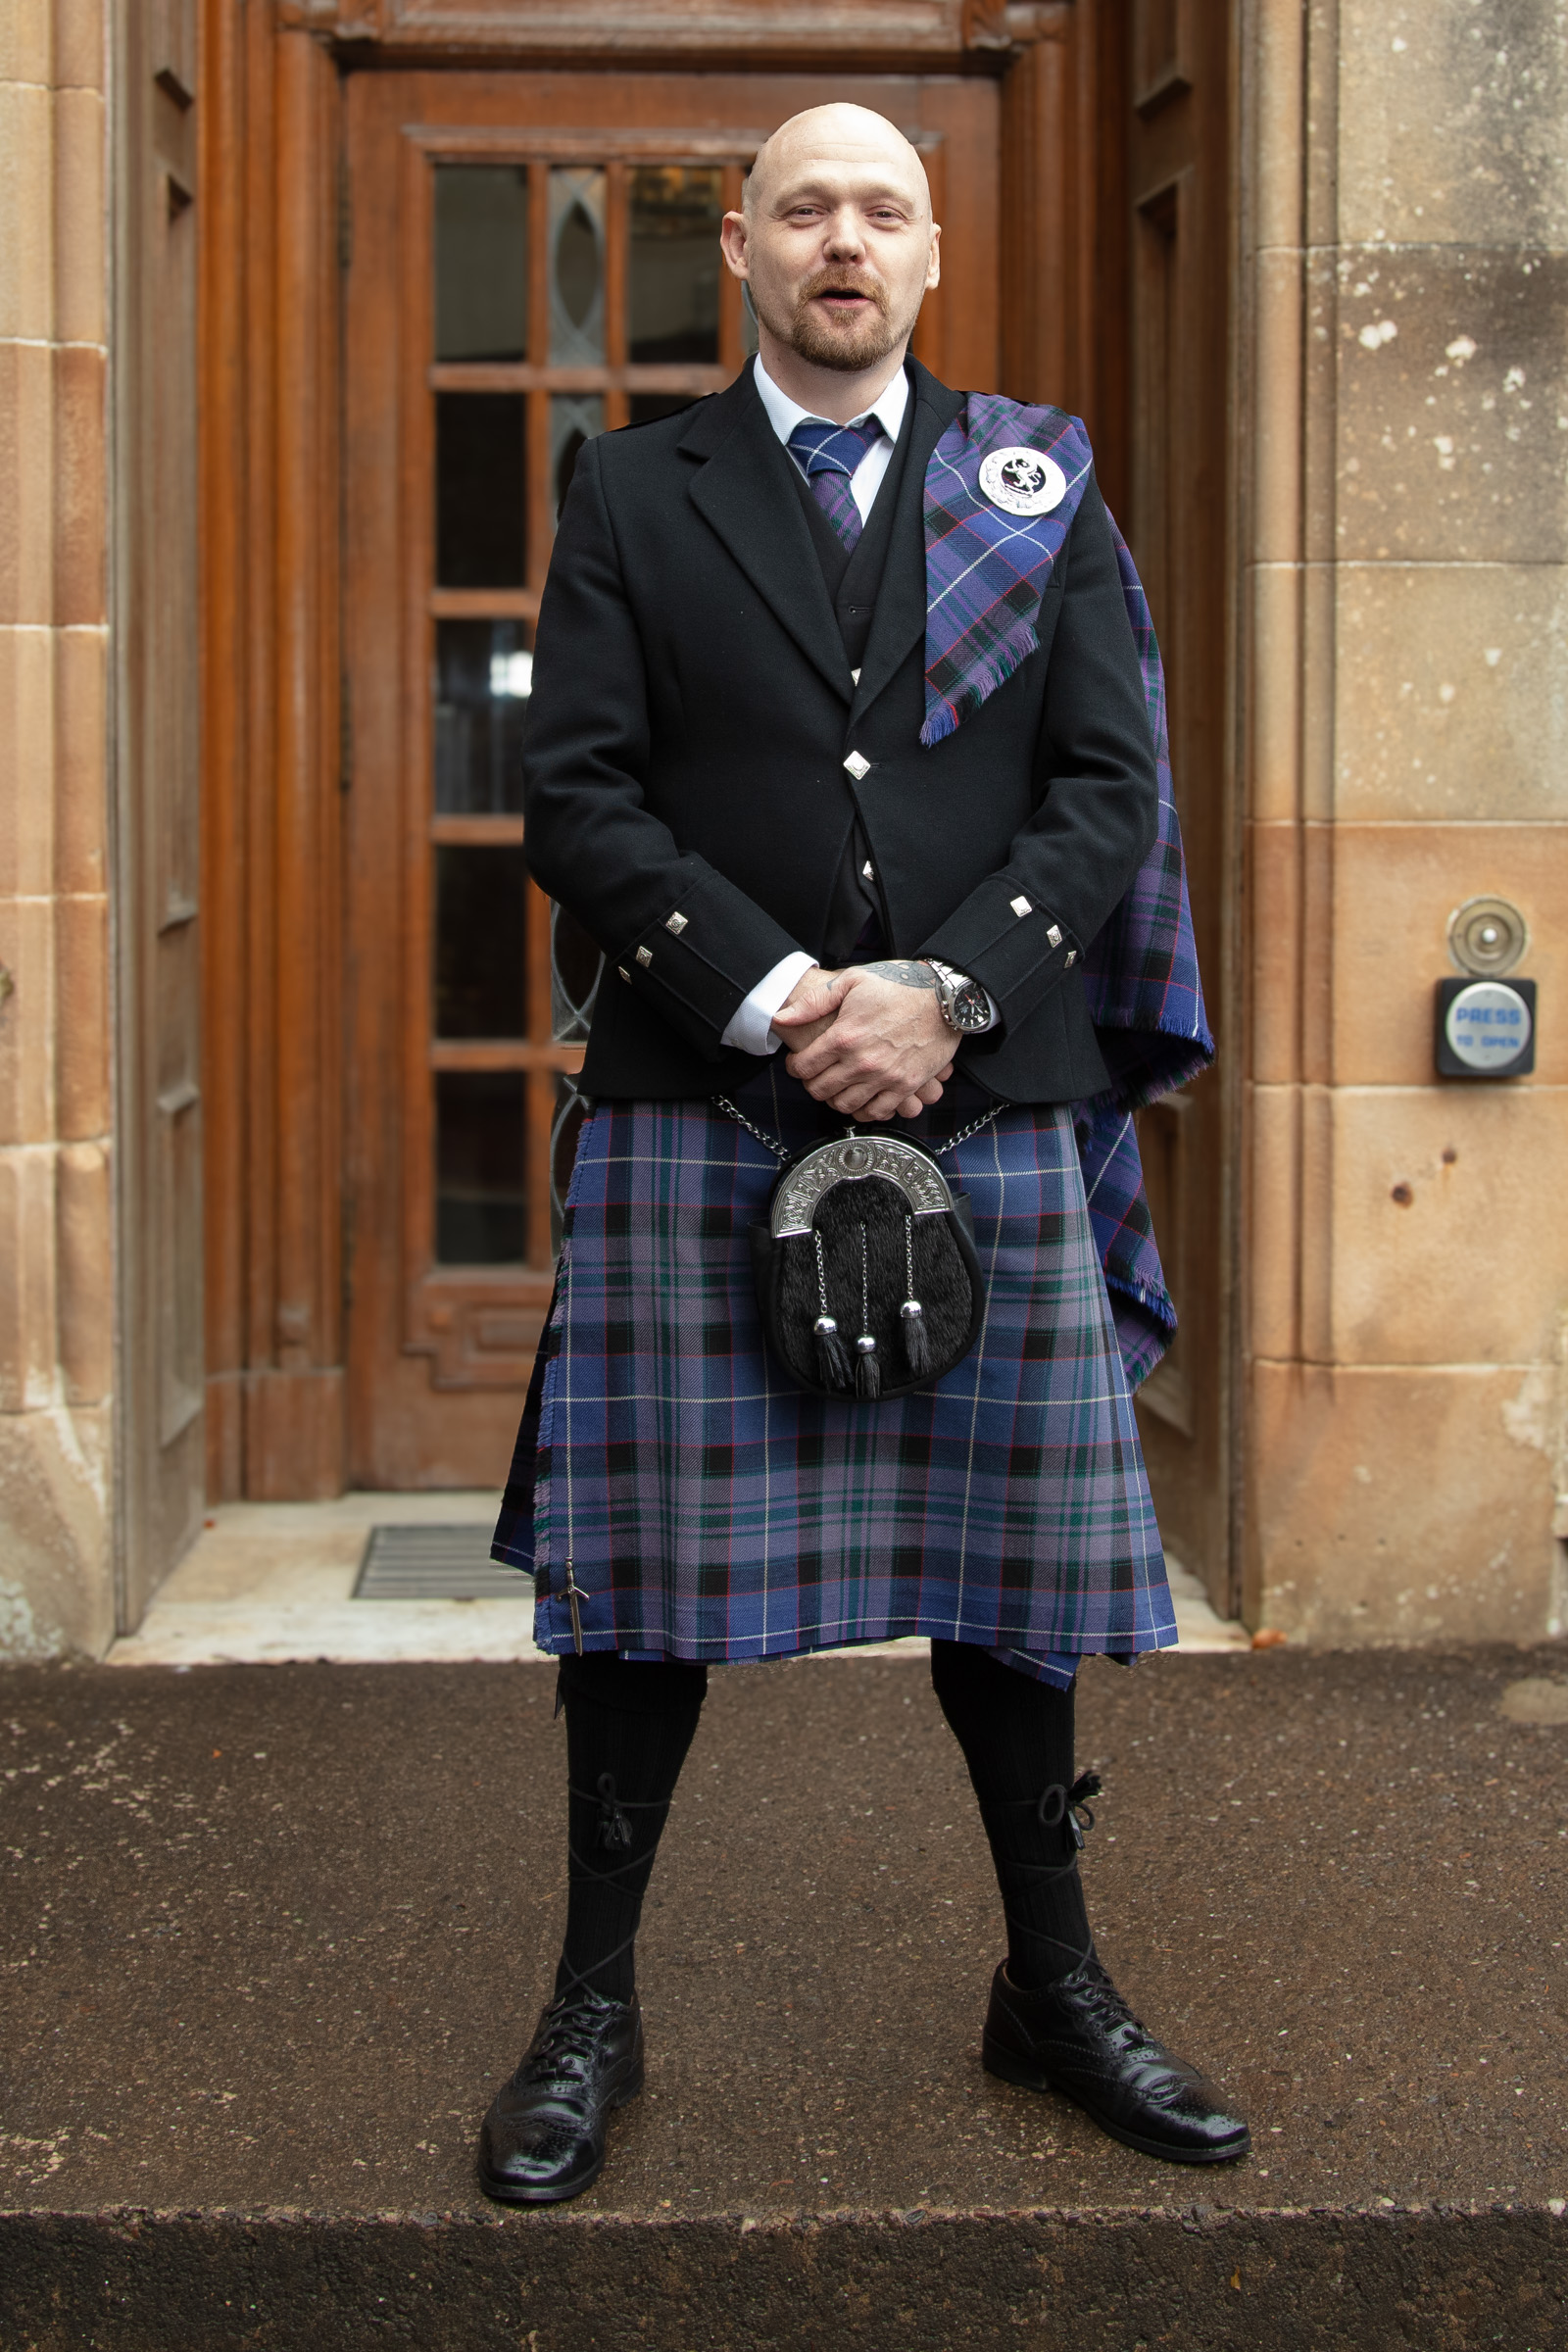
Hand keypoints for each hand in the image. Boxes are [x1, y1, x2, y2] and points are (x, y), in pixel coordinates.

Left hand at [778, 960, 955, 1120]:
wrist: (945, 997)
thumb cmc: (899, 985)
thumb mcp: (852, 980)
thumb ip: (814, 1002)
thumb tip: (782, 1017)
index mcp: (845, 1036)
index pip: (804, 1067)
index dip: (795, 1068)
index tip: (798, 1064)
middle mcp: (863, 1062)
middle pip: (821, 1090)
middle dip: (812, 1085)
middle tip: (815, 1077)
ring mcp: (885, 1077)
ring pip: (845, 1106)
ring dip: (835, 1099)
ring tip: (837, 1087)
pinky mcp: (906, 1087)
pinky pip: (877, 1113)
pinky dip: (864, 1111)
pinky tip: (860, 1099)